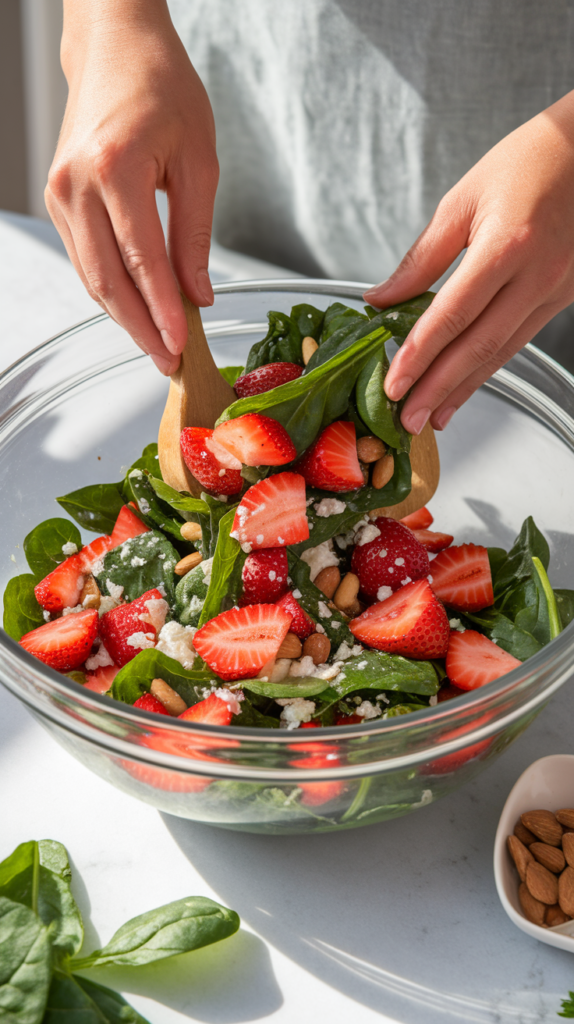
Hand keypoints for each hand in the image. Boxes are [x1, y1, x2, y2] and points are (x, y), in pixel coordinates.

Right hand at [46, 0, 217, 373]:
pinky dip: (111, 289)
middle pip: (107, 280)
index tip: (182, 346)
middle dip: (141, 329)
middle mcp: (76, 184)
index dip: (163, 312)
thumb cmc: (162, 89)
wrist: (116, 48)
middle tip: (169, 362)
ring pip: (91, 276)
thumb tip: (198, 293)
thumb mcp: (199, 160)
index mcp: (115, 168)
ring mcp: (59, 193)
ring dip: (124, 316)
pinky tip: (137, 310)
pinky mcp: (57, 199)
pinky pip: (85, 259)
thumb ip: (197, 233)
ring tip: (158, 344)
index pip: (142, 261)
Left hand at [364, 91, 573, 432]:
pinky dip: (487, 369)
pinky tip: (465, 387)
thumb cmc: (529, 161)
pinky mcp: (562, 297)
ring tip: (431, 417)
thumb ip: (422, 258)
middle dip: (437, 389)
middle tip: (406, 419)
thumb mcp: (464, 199)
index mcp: (507, 245)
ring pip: (501, 352)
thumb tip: (382, 299)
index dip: (419, 355)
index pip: (452, 316)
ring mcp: (555, 291)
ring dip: (462, 390)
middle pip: (477, 346)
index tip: (393, 383)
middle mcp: (536, 276)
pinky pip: (518, 341)